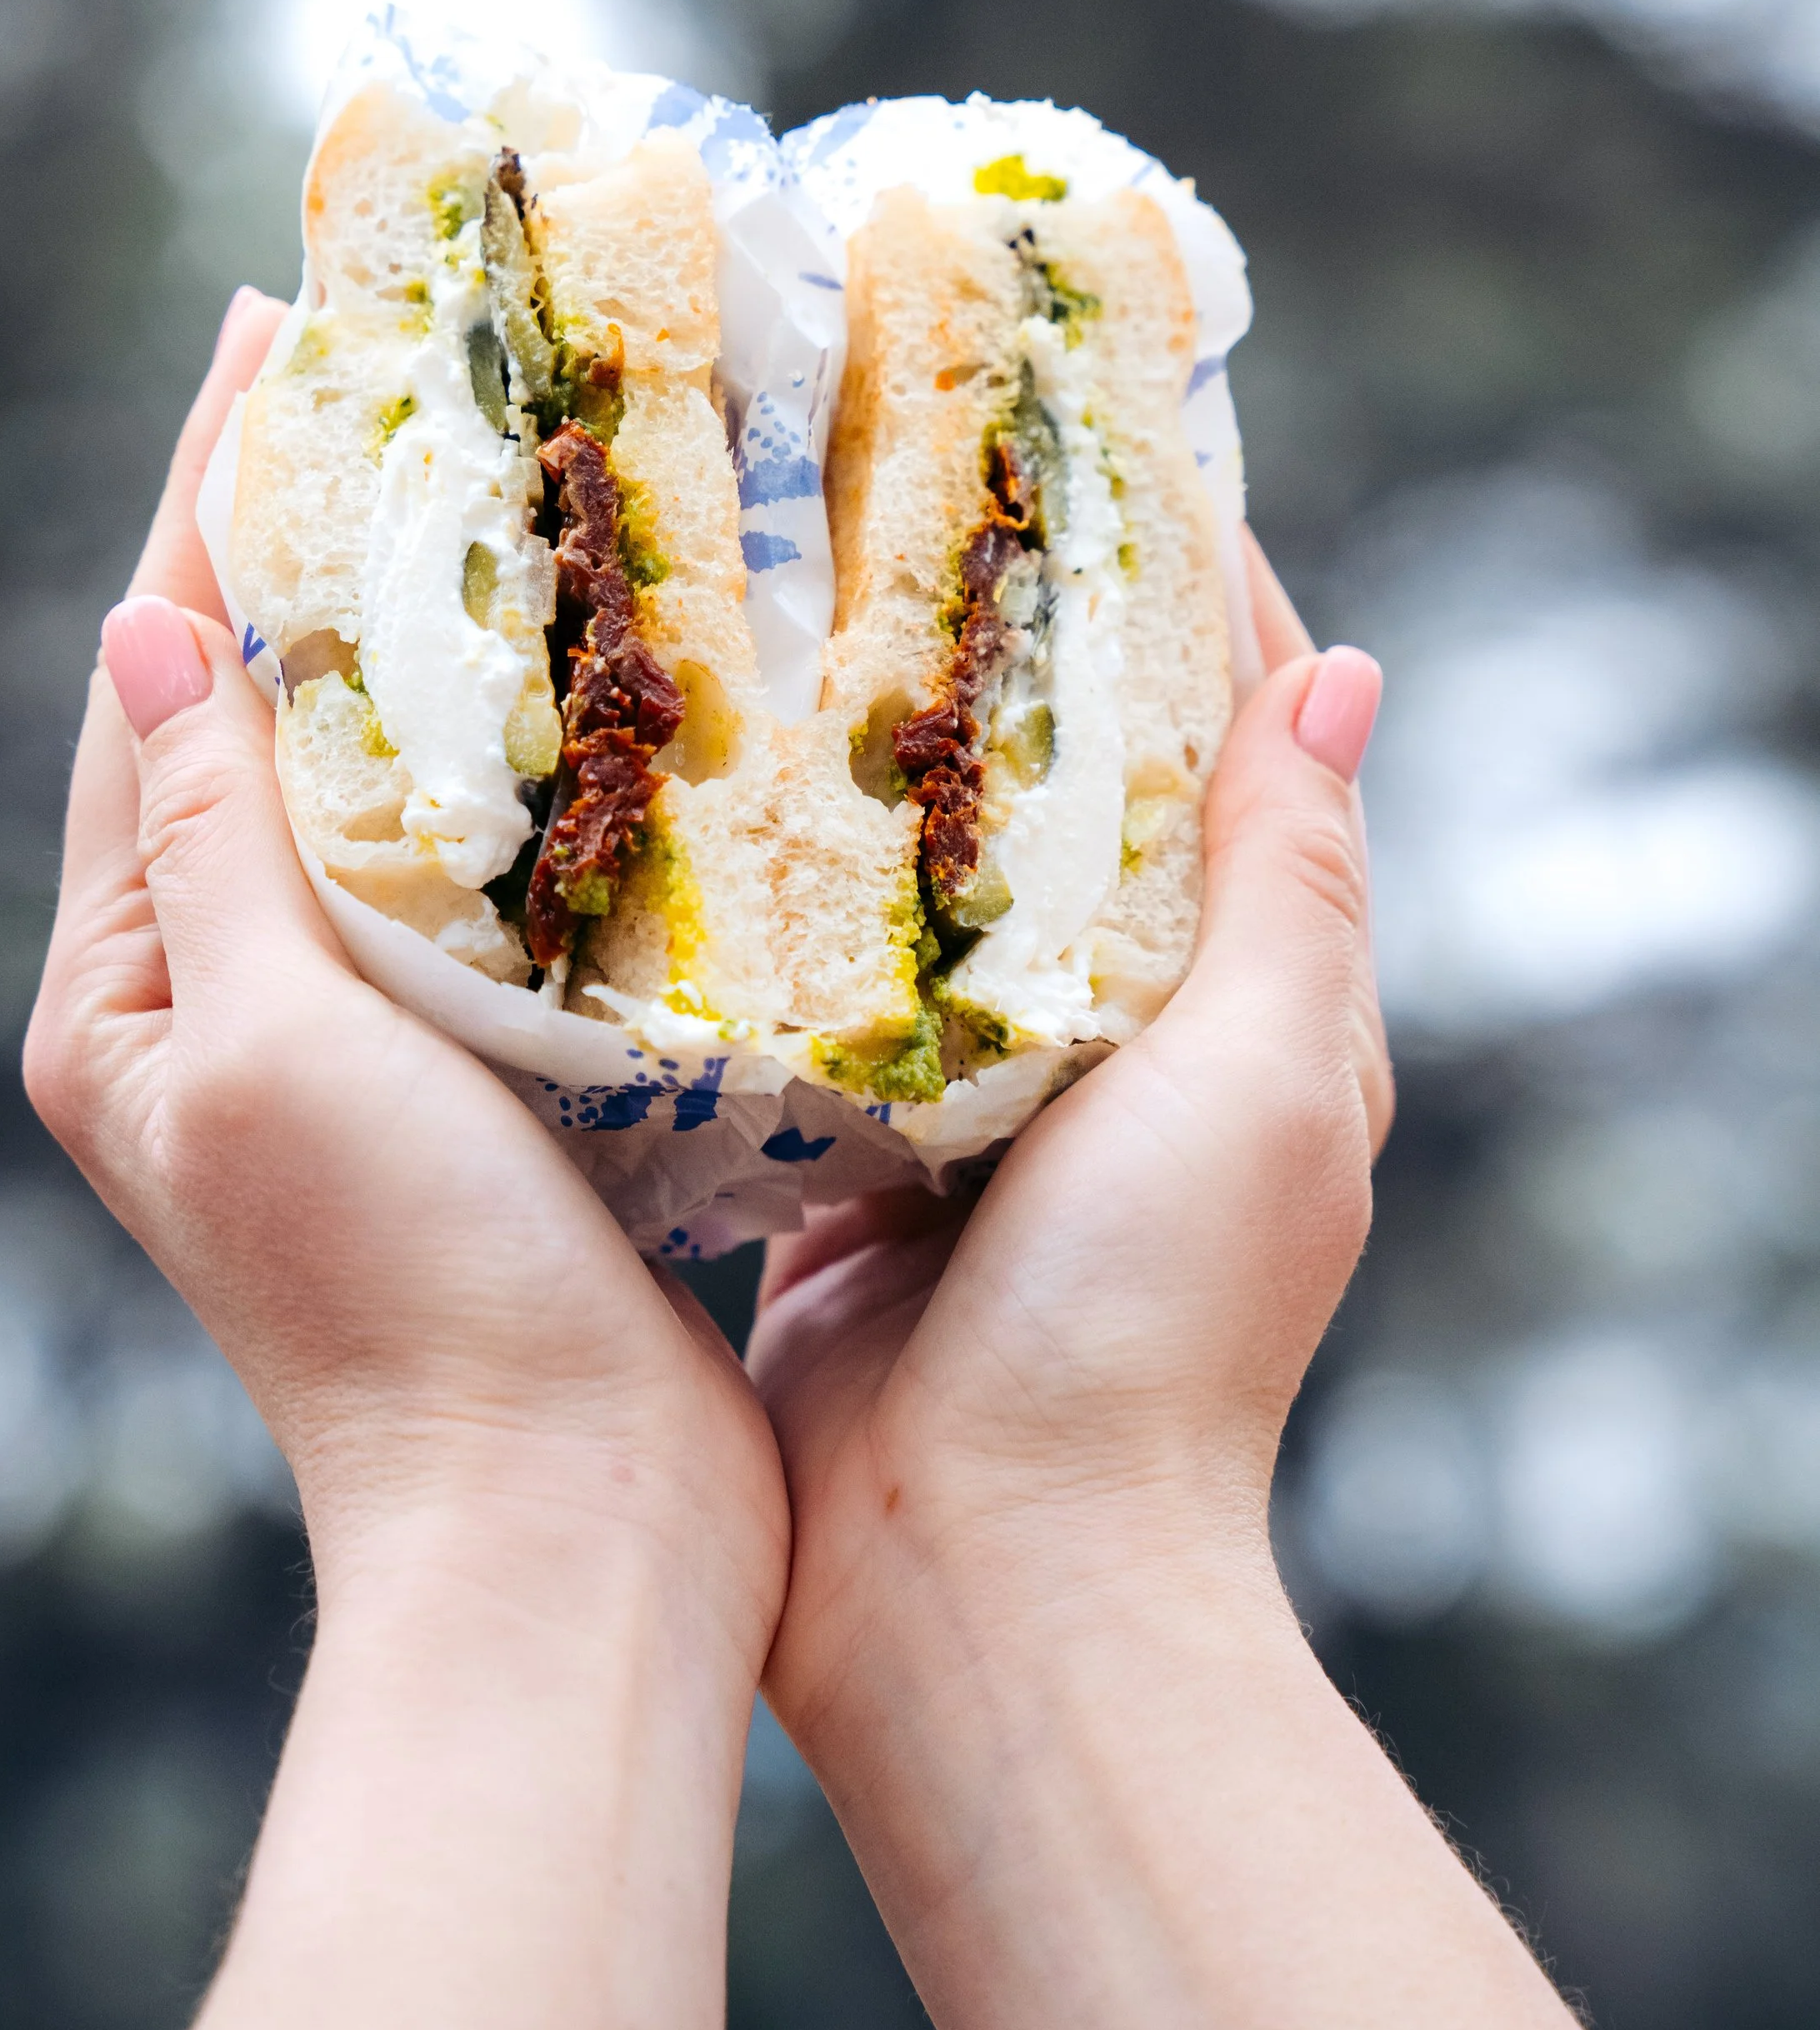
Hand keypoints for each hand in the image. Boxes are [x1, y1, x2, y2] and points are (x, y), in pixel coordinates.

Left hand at [27, 287, 784, 1635]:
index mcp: (131, 989)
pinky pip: (462, 864)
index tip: (272, 327)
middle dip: (303, 536)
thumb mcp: (274, 1046)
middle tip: (381, 361)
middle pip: (251, 709)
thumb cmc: (405, 1297)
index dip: (210, 496)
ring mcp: (342, 1036)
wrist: (566, 1525)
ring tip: (484, 477)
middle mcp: (215, 1001)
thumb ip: (211, 838)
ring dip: (412, 631)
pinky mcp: (468, 1069)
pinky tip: (574, 682)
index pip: (156, 681)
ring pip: (364, 776)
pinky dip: (502, 755)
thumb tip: (151, 629)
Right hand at [748, 549, 1652, 2029]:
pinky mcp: (836, 1153)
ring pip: (918, 881)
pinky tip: (682, 798)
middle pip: (1066, 799)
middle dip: (995, 656)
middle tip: (893, 497)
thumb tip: (1346, 670)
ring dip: (867, 762)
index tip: (1098, 455)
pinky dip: (764, 898)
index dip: (1186, 606)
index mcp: (1241, 1010)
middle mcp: (1110, 1041)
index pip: (1231, 755)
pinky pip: (805, 993)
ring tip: (773, 601)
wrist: (977, 1574)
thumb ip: (1289, 883)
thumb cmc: (1150, 1328)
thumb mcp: (1262, 1078)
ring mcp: (964, 1097)